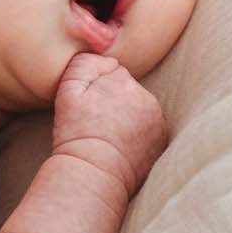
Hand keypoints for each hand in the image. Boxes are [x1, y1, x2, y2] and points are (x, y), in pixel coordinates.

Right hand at [50, 53, 167, 200]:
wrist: (94, 173)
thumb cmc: (76, 135)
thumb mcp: (68, 92)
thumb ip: (85, 64)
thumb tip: (105, 59)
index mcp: (124, 82)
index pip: (114, 74)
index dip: (98, 90)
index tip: (88, 107)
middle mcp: (147, 97)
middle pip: (129, 92)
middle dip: (116, 102)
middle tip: (97, 123)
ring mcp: (158, 120)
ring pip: (141, 110)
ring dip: (129, 118)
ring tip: (110, 137)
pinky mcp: (162, 141)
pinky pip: (151, 129)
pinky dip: (140, 135)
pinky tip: (123, 147)